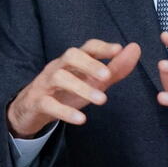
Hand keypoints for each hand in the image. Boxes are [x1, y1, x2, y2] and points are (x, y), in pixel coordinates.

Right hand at [7, 40, 141, 137]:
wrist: (32, 109)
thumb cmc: (66, 92)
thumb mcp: (92, 81)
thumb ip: (115, 68)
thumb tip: (135, 48)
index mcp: (73, 61)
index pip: (86, 47)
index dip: (101, 47)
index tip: (118, 49)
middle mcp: (58, 67)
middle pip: (70, 55)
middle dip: (89, 64)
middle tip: (107, 76)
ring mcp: (46, 83)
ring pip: (60, 77)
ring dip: (81, 88)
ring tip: (102, 101)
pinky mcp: (38, 102)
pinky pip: (48, 103)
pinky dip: (65, 111)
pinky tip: (81, 119)